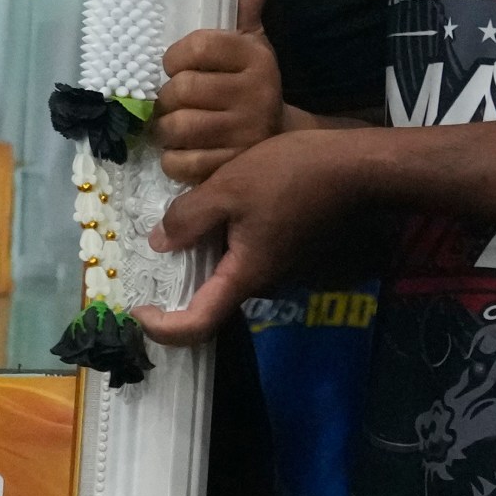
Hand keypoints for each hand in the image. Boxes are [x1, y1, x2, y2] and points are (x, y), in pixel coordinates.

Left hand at [134, 127, 358, 345]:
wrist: (357, 167)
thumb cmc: (292, 175)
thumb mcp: (228, 188)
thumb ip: (189, 218)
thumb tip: (159, 243)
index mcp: (245, 276)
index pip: (197, 326)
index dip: (162, 328)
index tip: (138, 308)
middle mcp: (263, 282)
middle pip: (210, 299)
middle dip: (178, 282)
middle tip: (153, 251)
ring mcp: (280, 267)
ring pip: (228, 272)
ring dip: (201, 255)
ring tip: (184, 218)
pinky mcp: (290, 248)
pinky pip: (246, 254)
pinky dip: (222, 240)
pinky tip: (218, 205)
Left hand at [155, 0, 280, 184]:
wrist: (279, 141)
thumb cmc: (251, 82)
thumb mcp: (251, 38)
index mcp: (254, 56)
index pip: (196, 47)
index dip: (175, 58)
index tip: (177, 65)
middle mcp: (255, 94)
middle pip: (181, 90)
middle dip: (168, 98)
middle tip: (176, 101)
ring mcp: (245, 134)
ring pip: (177, 128)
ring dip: (166, 129)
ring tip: (178, 125)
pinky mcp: (232, 168)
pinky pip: (180, 163)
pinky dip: (173, 159)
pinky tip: (186, 150)